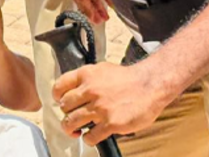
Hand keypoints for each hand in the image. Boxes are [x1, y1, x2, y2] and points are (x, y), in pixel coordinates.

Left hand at [53, 62, 173, 145]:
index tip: (61, 102)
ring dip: (71, 129)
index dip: (57, 97)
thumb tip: (73, 87)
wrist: (150, 85)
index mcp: (87, 75)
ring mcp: (100, 107)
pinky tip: (92, 136)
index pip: (59, 86)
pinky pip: (90, 136)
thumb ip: (87, 78)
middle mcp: (90, 90)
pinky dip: (88, 139)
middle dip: (66, 114)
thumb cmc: (128, 78)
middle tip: (71, 118)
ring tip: (76, 130)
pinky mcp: (111, 123)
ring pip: (72, 122)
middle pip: (64, 107)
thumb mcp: (103, 69)